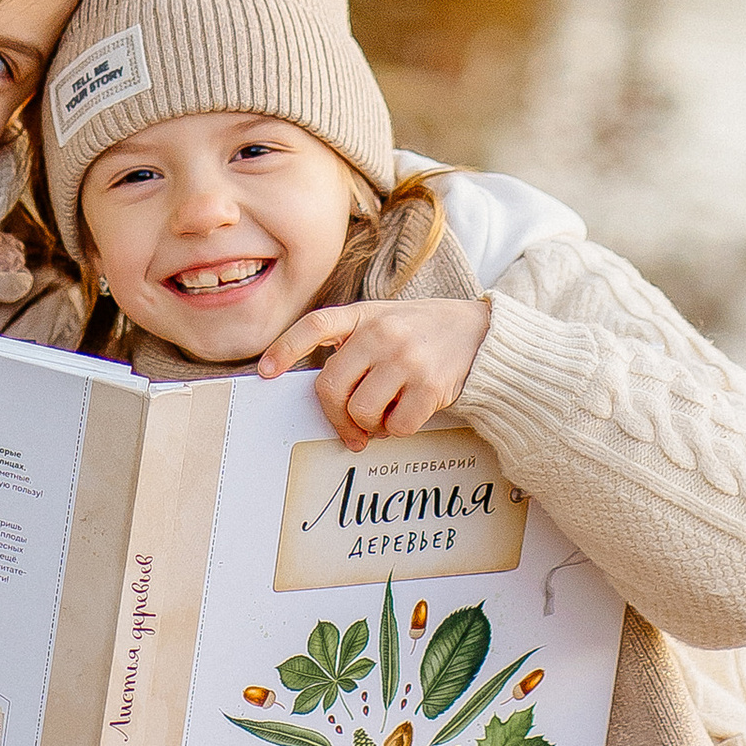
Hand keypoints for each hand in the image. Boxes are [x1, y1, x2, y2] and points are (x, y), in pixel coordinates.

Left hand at [257, 293, 492, 444]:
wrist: (480, 333)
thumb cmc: (421, 332)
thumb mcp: (384, 320)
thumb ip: (353, 345)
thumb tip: (326, 396)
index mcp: (364, 315)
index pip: (315, 325)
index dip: (286, 348)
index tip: (265, 372)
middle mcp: (381, 333)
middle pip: (331, 386)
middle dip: (336, 415)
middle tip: (349, 426)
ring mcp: (405, 359)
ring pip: (361, 411)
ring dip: (368, 425)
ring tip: (384, 416)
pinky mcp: (429, 385)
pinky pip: (396, 426)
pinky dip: (396, 430)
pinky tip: (407, 415)